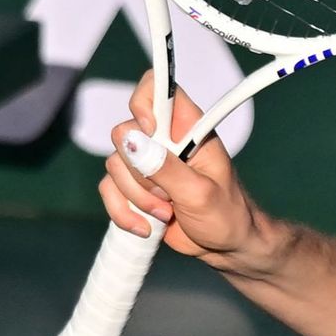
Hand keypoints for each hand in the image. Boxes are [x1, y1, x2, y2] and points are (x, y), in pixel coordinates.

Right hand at [100, 72, 276, 273]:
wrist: (224, 246)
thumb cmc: (226, 213)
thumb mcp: (199, 192)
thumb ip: (165, 168)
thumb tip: (131, 140)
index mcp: (189, 128)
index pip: (159, 89)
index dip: (144, 103)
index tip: (150, 132)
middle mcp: (165, 140)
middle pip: (124, 133)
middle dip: (140, 172)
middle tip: (169, 194)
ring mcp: (147, 162)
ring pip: (114, 165)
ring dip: (137, 198)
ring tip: (167, 212)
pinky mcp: (134, 186)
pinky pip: (109, 190)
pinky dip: (123, 212)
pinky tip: (147, 226)